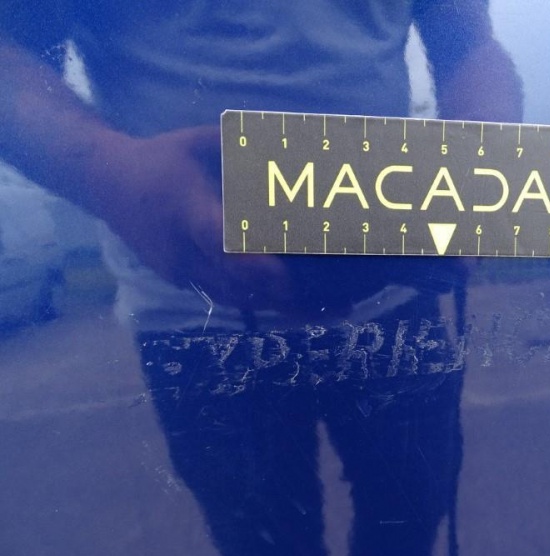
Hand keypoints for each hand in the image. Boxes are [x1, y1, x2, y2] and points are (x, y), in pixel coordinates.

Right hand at [86, 126, 345, 318]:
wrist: (105, 183)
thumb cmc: (162, 157)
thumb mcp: (201, 142)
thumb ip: (244, 149)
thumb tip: (295, 147)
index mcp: (187, 209)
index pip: (221, 243)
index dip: (254, 264)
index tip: (288, 277)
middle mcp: (182, 248)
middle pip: (235, 283)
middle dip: (283, 296)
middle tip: (335, 304)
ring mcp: (179, 270)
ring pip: (232, 297)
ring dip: (277, 307)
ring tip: (328, 312)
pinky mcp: (180, 280)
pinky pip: (222, 296)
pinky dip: (257, 302)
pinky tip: (294, 307)